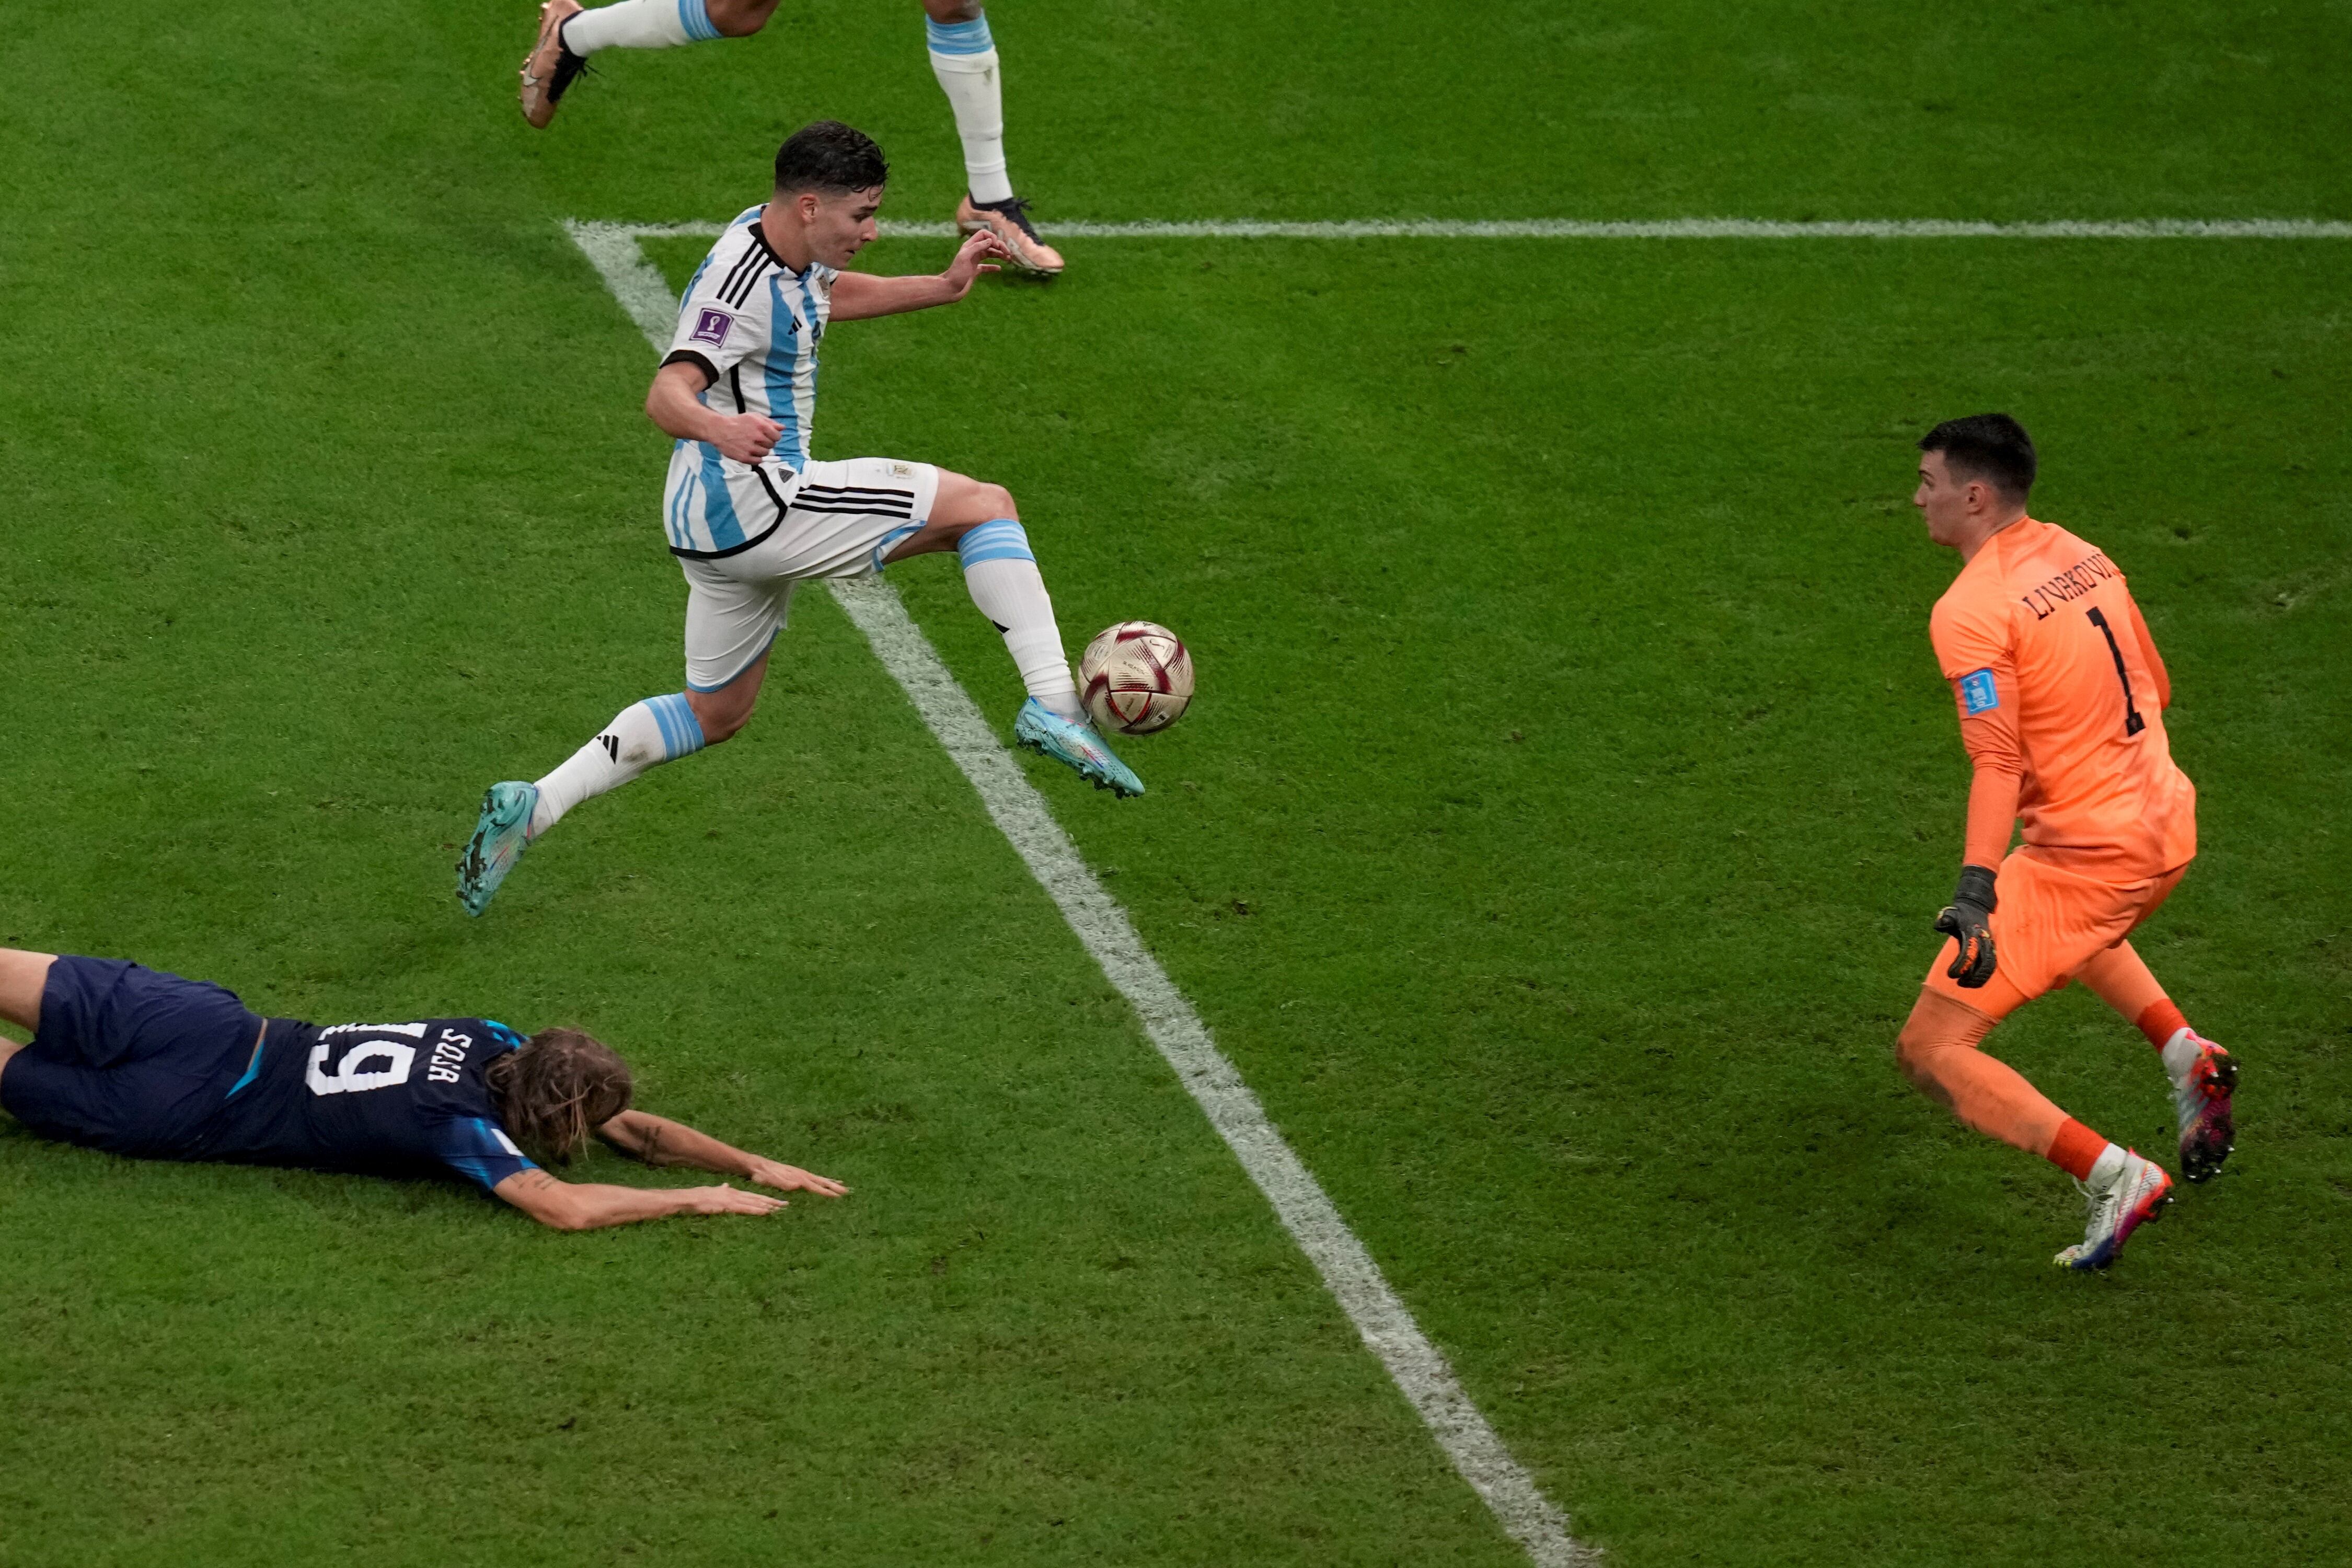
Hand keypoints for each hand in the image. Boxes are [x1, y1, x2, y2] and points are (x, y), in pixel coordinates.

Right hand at [683, 1183, 788, 1216]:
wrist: (688, 1199)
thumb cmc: (698, 1198)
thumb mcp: (713, 1192)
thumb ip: (721, 1190)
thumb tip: (725, 1186)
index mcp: (732, 1192)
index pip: (753, 1196)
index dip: (765, 1198)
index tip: (777, 1200)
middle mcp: (735, 1194)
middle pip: (757, 1198)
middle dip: (772, 1201)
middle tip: (786, 1204)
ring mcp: (732, 1200)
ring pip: (754, 1203)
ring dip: (768, 1206)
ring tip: (780, 1208)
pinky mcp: (727, 1206)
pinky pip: (745, 1209)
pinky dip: (756, 1210)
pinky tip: (766, 1212)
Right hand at [708, 412, 781, 463]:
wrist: (720, 430)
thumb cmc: (738, 422)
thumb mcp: (754, 417)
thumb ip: (770, 422)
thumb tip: (783, 428)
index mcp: (761, 426)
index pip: (777, 436)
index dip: (774, 436)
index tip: (768, 436)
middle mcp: (757, 437)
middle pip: (772, 445)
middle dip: (767, 443)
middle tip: (757, 440)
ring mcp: (751, 449)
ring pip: (765, 453)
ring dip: (761, 450)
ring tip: (752, 445)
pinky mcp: (745, 458)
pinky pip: (758, 461)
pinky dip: (756, 458)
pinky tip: (750, 452)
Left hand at [743, 1158, 847, 1198]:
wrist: (757, 1165)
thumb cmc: (763, 1175)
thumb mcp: (771, 1180)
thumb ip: (784, 1183)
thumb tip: (799, 1185)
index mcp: (797, 1177)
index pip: (815, 1186)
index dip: (826, 1192)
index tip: (838, 1196)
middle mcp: (801, 1174)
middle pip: (821, 1181)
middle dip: (834, 1187)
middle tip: (847, 1192)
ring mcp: (800, 1173)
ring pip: (819, 1179)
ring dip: (831, 1183)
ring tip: (842, 1185)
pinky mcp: (797, 1174)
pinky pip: (813, 1178)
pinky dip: (822, 1180)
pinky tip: (825, 1181)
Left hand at [939, 228, 1007, 298]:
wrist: (950, 289)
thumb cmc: (957, 273)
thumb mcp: (965, 257)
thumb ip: (977, 247)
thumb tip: (991, 241)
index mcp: (969, 246)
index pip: (983, 234)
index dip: (992, 237)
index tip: (997, 246)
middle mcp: (973, 252)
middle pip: (989, 244)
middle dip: (999, 246)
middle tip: (1008, 253)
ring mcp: (974, 261)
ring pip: (989, 254)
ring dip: (999, 255)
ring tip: (1008, 259)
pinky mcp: (975, 271)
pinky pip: (987, 266)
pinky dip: (994, 266)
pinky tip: (999, 269)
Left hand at [1933, 864, 1998, 987]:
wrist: (1976, 908)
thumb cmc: (1960, 913)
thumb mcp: (1951, 913)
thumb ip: (1945, 918)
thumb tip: (1940, 924)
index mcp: (1973, 934)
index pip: (1969, 954)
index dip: (1961, 966)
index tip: (1950, 975)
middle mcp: (1984, 941)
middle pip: (1983, 964)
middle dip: (1972, 977)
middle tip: (1959, 983)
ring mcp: (1989, 946)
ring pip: (1989, 967)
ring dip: (1979, 979)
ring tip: (1965, 985)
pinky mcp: (1991, 949)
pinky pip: (1991, 965)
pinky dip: (1985, 976)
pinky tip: (1974, 982)